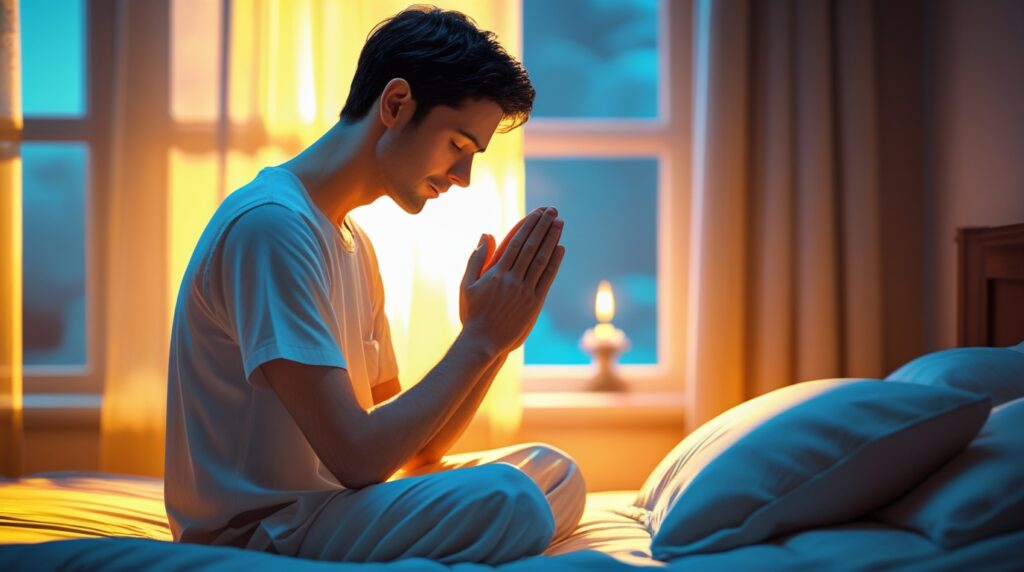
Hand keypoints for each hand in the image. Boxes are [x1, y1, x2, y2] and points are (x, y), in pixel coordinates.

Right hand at [459, 207, 565, 353]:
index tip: (536, 212)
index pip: (516, 242)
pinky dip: (554, 262)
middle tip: (552, 211)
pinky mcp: (534, 303)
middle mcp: (512, 279)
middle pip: (531, 246)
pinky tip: (560, 249)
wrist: (483, 341)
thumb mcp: (467, 284)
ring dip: (551, 240)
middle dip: (542, 226)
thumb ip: (477, 259)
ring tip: (559, 223)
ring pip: (541, 260)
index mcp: (496, 272)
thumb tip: (487, 234)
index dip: (528, 225)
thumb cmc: (472, 313)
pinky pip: (546, 278)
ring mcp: (525, 291)